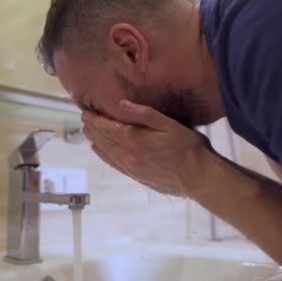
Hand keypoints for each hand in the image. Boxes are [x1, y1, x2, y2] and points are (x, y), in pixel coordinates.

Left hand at [82, 99, 212, 196]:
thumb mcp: (168, 124)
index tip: (85, 112)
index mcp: (134, 139)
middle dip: (92, 128)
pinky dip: (103, 155)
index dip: (95, 119)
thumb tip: (122, 103)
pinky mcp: (136, 176)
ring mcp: (130, 167)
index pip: (107, 127)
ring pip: (105, 152)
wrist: (197, 177)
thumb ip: (144, 114)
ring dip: (95, 141)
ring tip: (87, 132)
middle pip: (103, 140)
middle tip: (84, 119)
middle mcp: (127, 155)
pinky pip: (113, 164)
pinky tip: (99, 151)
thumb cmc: (187, 147)